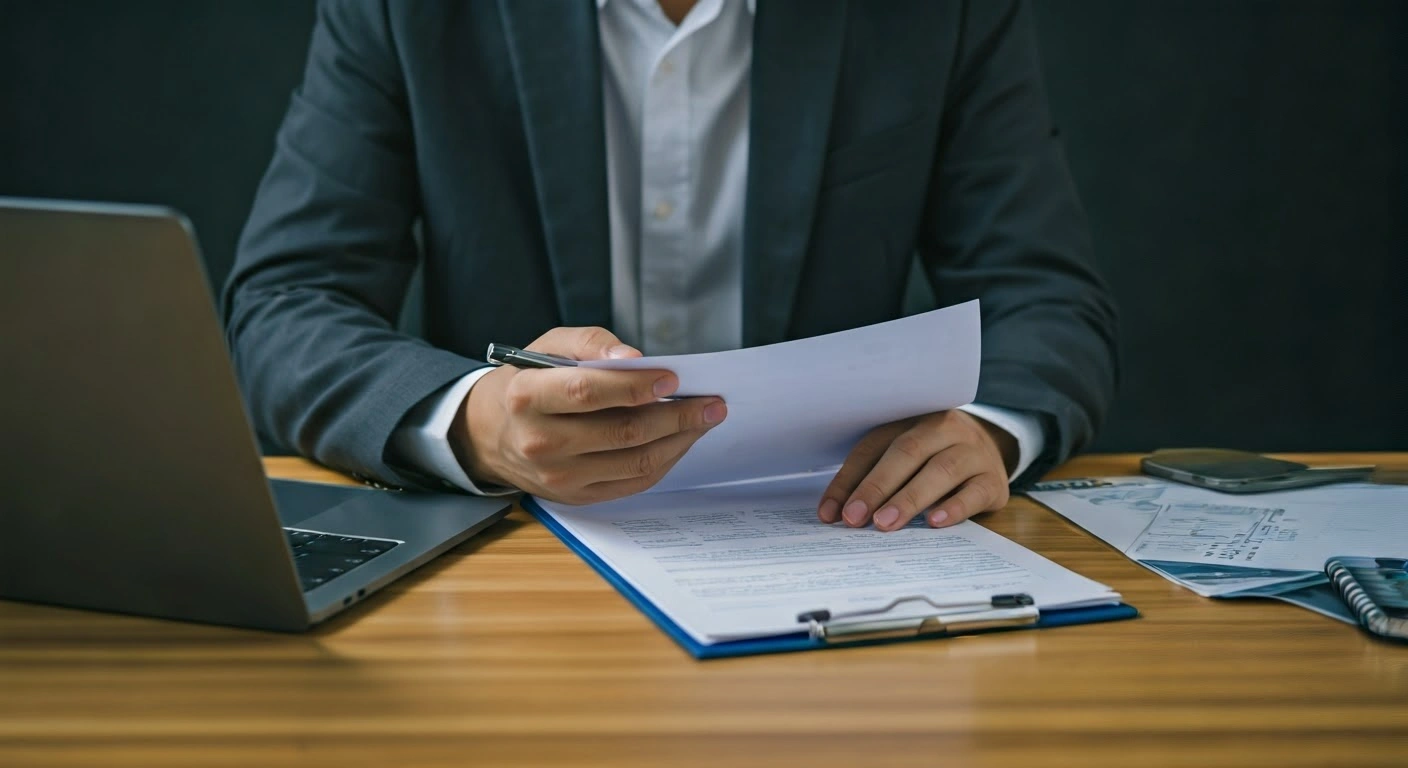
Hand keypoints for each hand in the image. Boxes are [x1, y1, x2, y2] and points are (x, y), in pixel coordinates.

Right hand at [449, 327, 725, 504]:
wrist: (492, 434)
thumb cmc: (528, 382)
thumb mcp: (548, 347)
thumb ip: (590, 344)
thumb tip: (633, 358)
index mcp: (527, 397)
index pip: (588, 392)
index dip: (635, 386)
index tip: (673, 379)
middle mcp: (539, 442)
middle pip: (621, 432)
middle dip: (676, 416)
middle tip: (711, 401)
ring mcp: (558, 477)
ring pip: (635, 462)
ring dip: (679, 440)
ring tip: (704, 419)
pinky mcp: (576, 497)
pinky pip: (633, 482)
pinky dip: (665, 461)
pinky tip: (681, 440)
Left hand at [817, 410, 1017, 531]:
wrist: (992, 449)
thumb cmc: (933, 457)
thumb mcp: (904, 457)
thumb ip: (872, 476)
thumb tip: (834, 513)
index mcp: (911, 419)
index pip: (874, 446)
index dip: (849, 480)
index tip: (829, 513)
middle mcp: (943, 428)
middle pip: (907, 452)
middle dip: (876, 487)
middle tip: (854, 518)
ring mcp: (972, 452)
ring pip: (940, 470)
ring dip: (909, 498)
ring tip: (885, 523)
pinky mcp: (993, 479)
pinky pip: (974, 492)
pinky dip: (954, 507)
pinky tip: (934, 522)